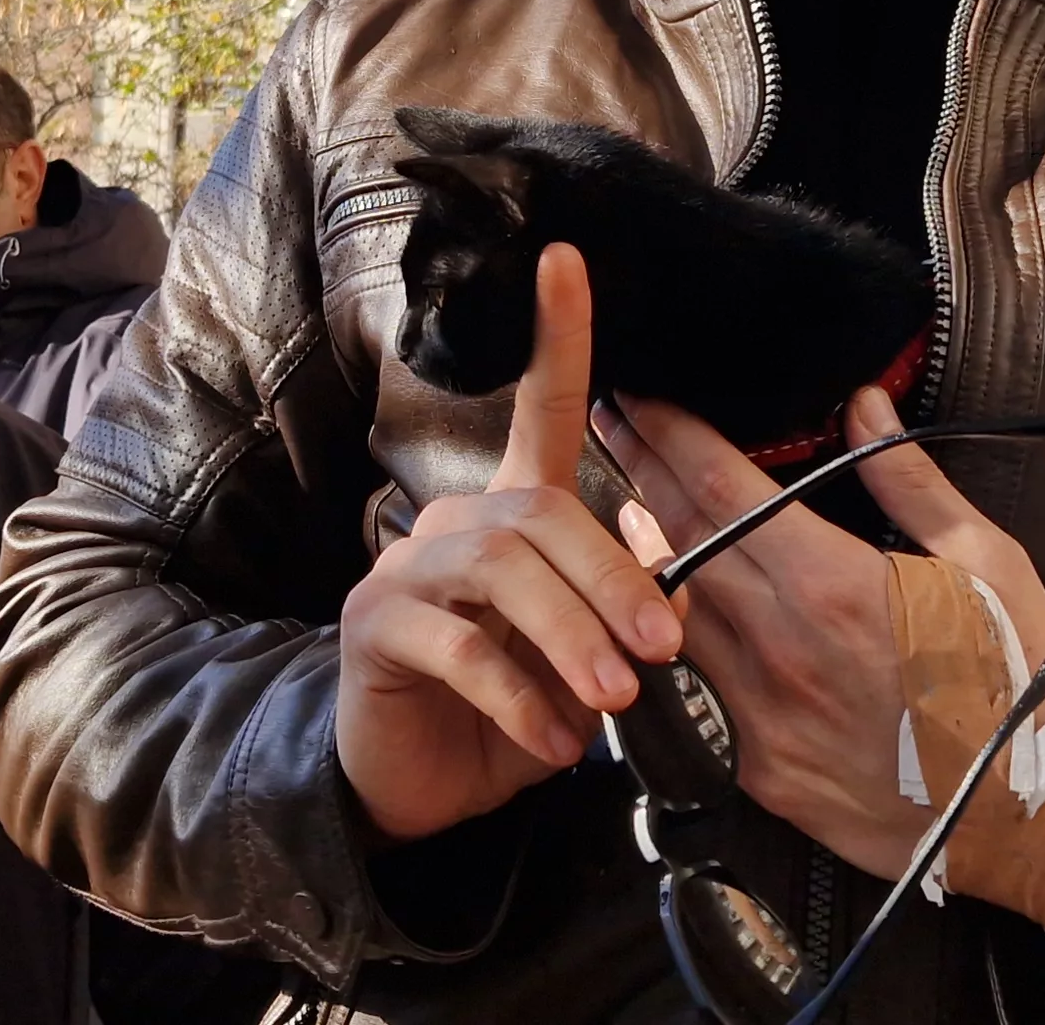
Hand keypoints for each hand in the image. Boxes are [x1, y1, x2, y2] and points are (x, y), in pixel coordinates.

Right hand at [336, 245, 681, 842]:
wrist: (421, 788)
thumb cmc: (511, 714)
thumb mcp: (583, 665)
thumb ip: (619, 621)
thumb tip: (670, 604)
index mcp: (513, 515)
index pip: (537, 407)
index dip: (554, 334)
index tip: (565, 256)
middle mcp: (456, 525)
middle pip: (542, 512)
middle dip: (611, 579)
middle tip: (661, 652)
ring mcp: (407, 570)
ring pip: (502, 569)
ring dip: (570, 635)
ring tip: (613, 703)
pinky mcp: (375, 628)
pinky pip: (458, 645)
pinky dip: (519, 696)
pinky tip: (554, 742)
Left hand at [597, 386, 1044, 883]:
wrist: (1030, 824)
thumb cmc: (1022, 684)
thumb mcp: (987, 564)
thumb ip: (911, 482)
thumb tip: (863, 406)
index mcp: (833, 585)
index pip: (722, 488)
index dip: (670, 435)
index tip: (640, 397)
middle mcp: (779, 646)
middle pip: (680, 540)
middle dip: (639, 473)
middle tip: (611, 429)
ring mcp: (759, 714)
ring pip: (670, 616)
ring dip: (641, 555)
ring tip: (621, 508)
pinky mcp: (757, 769)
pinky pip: (697, 689)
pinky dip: (672, 641)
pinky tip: (660, 614)